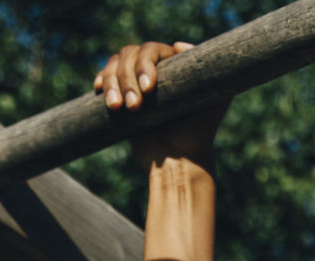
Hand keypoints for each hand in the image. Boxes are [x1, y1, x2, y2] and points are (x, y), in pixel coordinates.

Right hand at [94, 41, 227, 171]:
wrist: (179, 161)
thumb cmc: (199, 133)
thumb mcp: (215, 100)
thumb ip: (211, 70)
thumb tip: (177, 45)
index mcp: (173, 65)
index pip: (151, 50)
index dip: (145, 65)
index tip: (149, 89)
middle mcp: (154, 70)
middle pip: (129, 55)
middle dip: (128, 80)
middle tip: (135, 107)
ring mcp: (136, 82)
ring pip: (115, 65)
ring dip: (113, 84)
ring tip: (118, 108)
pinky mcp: (122, 96)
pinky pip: (105, 78)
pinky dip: (102, 81)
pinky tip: (99, 90)